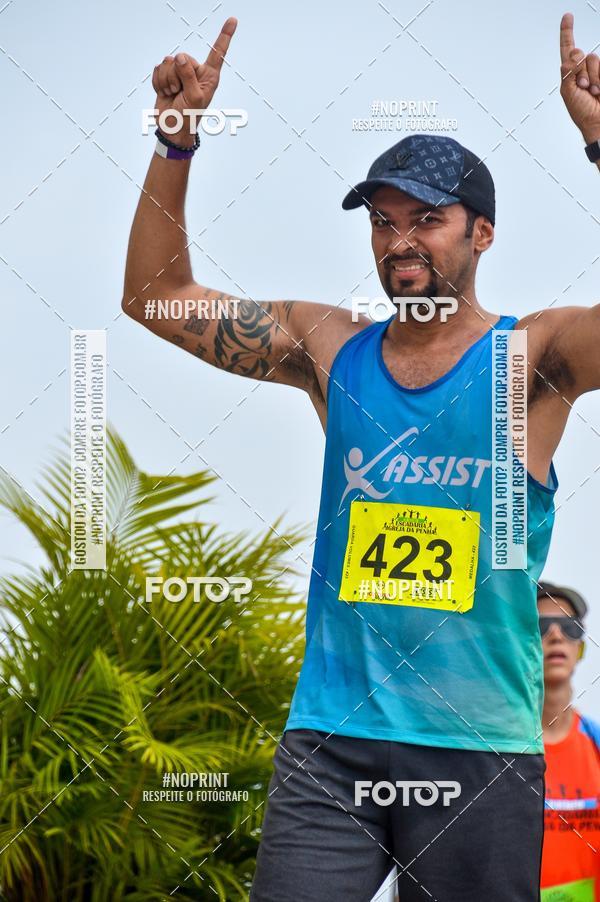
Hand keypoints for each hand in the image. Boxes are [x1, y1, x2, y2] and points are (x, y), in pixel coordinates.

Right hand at [152, 17, 236, 145]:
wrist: (172, 127)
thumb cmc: (188, 117)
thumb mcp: (194, 98)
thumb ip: (189, 76)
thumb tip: (180, 57)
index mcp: (209, 76)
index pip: (218, 53)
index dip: (225, 36)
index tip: (233, 20)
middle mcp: (195, 71)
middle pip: (181, 58)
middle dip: (176, 76)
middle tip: (179, 92)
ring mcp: (180, 73)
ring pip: (167, 62)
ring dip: (166, 81)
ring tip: (173, 94)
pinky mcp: (166, 76)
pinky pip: (157, 69)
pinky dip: (158, 83)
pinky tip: (165, 93)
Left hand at [560, 12, 599, 143]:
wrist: (597, 121)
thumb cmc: (581, 112)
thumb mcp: (568, 93)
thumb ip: (567, 73)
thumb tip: (570, 58)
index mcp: (569, 74)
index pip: (567, 49)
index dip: (567, 32)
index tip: (567, 16)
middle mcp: (582, 69)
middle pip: (580, 54)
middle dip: (580, 71)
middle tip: (582, 88)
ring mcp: (595, 71)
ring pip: (593, 59)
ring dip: (592, 77)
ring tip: (591, 91)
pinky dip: (599, 78)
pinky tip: (598, 91)